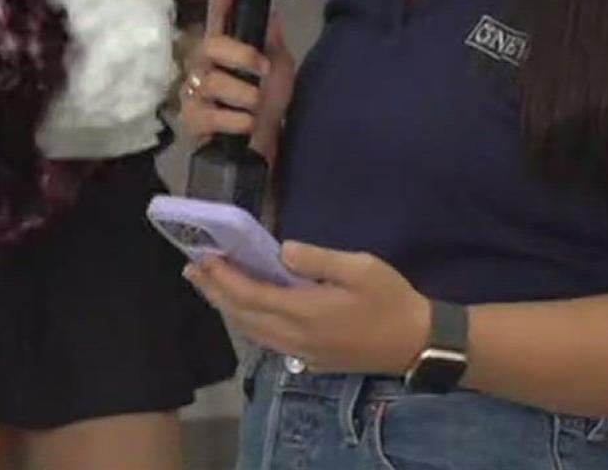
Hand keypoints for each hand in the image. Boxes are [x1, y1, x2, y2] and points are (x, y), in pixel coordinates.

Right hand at [177, 0, 295, 161]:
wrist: (264, 147)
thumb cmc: (270, 104)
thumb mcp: (279, 71)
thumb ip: (272, 44)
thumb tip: (272, 14)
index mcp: (224, 49)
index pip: (217, 16)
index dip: (221, 1)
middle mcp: (203, 64)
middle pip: (209, 45)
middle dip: (241, 55)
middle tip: (262, 69)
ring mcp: (193, 92)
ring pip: (212, 82)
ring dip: (245, 96)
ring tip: (255, 107)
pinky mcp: (190, 121)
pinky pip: (211, 115)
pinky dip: (237, 121)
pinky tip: (246, 125)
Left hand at [185, 241, 429, 375]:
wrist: (414, 342)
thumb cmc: (390, 299)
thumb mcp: (361, 267)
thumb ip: (318, 259)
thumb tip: (282, 249)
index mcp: (304, 311)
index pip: (249, 295)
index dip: (223, 277)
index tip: (204, 256)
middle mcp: (294, 335)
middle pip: (242, 315)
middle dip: (215, 291)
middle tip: (193, 269)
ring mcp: (300, 351)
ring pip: (252, 331)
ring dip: (228, 308)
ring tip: (212, 286)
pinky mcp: (309, 358)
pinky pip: (267, 341)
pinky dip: (248, 322)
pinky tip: (247, 310)